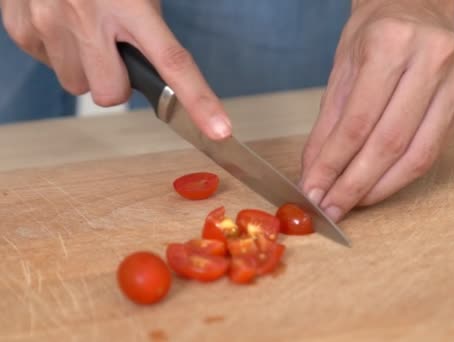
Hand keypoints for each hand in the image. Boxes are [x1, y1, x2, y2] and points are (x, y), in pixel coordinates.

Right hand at [0, 0, 230, 138]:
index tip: (218, 129)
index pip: (172, 61)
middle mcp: (87, 17)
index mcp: (130, 4)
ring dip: (86, 68)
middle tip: (114, 52)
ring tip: (84, 31)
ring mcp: (49, 25)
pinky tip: (62, 25)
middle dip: (116, 83)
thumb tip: (162, 68)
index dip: (199, 100)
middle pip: (111, 93)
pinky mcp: (23, 30)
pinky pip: (49, 66)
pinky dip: (60, 53)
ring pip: (76, 85)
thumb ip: (149, 24)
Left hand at [300, 0, 453, 220]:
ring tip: (352, 203)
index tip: (314, 189)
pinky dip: (401, 176)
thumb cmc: (376, 32)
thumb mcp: (342, 68)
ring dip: (381, 188)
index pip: (359, 121)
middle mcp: (430, 62)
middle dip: (355, 184)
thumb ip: (328, 124)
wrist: (417, 6)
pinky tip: (378, 187)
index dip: (334, 164)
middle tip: (331, 207)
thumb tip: (314, 172)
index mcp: (392, 44)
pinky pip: (432, 153)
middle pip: (390, 143)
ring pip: (417, 155)